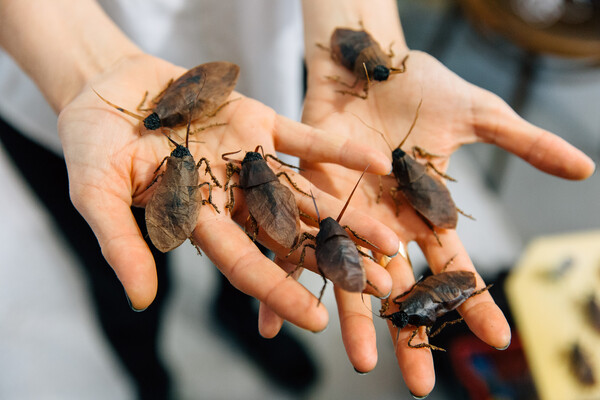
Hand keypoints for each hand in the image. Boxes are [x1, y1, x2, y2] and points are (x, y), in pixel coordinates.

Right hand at [57, 53, 398, 331]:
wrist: (108, 87)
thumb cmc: (93, 144)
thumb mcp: (98, 195)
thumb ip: (122, 242)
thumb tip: (141, 301)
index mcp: (200, 221)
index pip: (245, 264)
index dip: (278, 291)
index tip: (317, 320)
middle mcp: (233, 198)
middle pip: (289, 239)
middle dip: (332, 263)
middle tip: (377, 289)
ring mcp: (251, 162)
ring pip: (306, 197)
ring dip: (347, 217)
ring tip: (390, 242)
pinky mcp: (260, 123)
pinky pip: (306, 140)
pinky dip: (338, 149)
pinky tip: (376, 162)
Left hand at [294, 49, 592, 395]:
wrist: (369, 66)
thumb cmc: (424, 89)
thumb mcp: (479, 115)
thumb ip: (524, 144)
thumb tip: (585, 168)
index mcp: (424, 213)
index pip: (453, 264)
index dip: (474, 298)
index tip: (496, 336)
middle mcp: (385, 224)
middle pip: (400, 284)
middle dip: (409, 330)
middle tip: (419, 382)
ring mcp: (346, 215)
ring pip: (349, 274)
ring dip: (353, 318)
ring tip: (361, 361)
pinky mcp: (309, 198)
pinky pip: (293, 242)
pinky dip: (285, 276)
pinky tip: (273, 321)